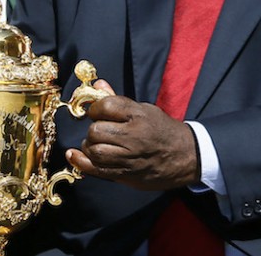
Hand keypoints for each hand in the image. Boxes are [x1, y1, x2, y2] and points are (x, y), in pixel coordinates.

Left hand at [66, 81, 199, 190]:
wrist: (187, 156)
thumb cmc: (162, 129)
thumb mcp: (145, 110)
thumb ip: (118, 100)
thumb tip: (97, 85)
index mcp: (139, 116)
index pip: (106, 106)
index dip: (96, 108)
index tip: (97, 112)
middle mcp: (135, 137)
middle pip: (96, 130)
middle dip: (93, 129)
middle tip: (100, 130)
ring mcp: (131, 158)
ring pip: (95, 151)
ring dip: (89, 146)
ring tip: (97, 144)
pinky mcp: (127, 174)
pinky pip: (97, 170)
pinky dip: (81, 162)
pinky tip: (74, 155)